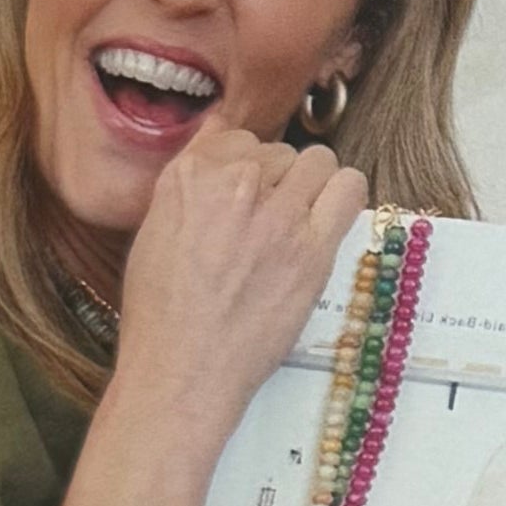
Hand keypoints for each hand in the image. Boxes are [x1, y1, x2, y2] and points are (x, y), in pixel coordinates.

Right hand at [106, 117, 368, 452]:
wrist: (184, 367)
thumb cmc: (162, 312)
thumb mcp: (154, 232)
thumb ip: (188, 188)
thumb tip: (215, 148)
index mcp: (189, 175)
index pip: (237, 137)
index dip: (247, 167)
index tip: (248, 195)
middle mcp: (236, 183)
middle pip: (280, 152)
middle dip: (279, 180)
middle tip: (271, 220)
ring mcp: (278, 213)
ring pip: (319, 162)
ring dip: (313, 185)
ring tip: (302, 220)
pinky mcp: (313, 247)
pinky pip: (350, 189)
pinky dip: (345, 197)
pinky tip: (330, 222)